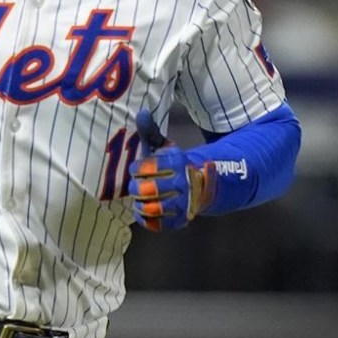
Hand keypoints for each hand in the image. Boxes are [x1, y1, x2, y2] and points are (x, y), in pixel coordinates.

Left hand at [127, 110, 215, 231]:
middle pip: (146, 189)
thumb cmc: (174, 165)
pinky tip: (143, 210)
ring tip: (140, 197)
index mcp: (178, 162)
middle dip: (136, 187)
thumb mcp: (165, 146)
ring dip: (140, 203)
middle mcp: (183, 184)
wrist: (201, 186)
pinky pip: (157, 225)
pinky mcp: (180, 221)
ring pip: (152, 208)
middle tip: (136, 184)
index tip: (137, 168)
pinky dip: (145, 219)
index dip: (137, 168)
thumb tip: (141, 112)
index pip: (146, 167)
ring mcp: (183, 204)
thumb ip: (151, 131)